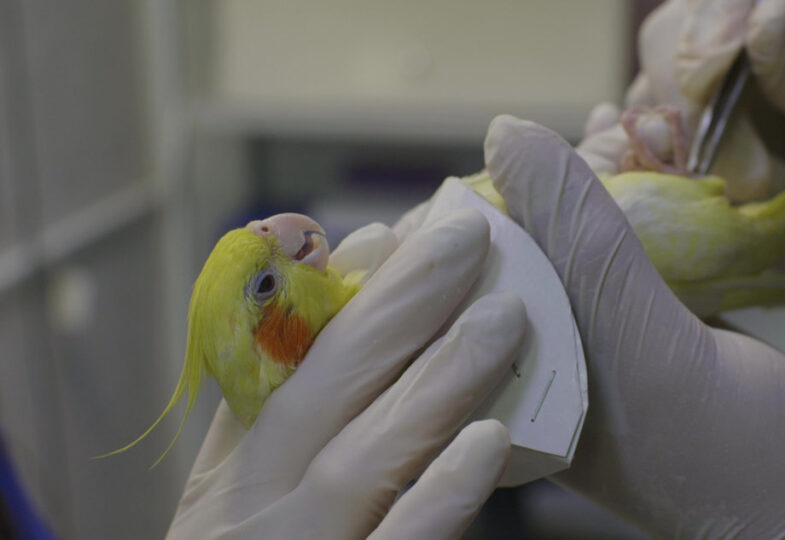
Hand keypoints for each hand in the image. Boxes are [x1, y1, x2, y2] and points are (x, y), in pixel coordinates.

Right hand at [167, 213, 525, 539]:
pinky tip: (488, 440)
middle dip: (399, 305)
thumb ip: (263, 411)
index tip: (389, 235)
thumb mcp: (236, 501)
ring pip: (361, 460)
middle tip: (468, 237)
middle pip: (323, 388)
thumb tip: (322, 294)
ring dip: (435, 380)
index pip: (272, 365)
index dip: (330, 296)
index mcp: (226, 478)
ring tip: (503, 316)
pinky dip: (437, 495)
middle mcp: (247, 509)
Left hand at [485, 115, 784, 537]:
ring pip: (575, 250)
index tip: (504, 159)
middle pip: (513, 259)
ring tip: (626, 131)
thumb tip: (507, 134)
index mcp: (509, 397)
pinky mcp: (659, 336)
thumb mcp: (640, 344)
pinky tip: (654, 156)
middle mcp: (544, 375)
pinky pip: (634, 257)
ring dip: (598, 185)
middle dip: (543, 188)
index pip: (447, 297)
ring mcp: (603, 354)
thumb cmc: (733, 456)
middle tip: (587, 142)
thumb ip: (574, 239)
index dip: (466, 217)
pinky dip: (645, 204)